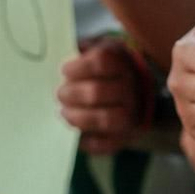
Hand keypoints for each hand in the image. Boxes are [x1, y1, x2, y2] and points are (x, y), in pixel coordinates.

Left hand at [61, 38, 146, 155]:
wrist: (135, 95)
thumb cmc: (106, 70)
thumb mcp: (99, 50)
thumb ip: (82, 50)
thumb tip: (65, 51)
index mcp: (122, 62)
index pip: (101, 62)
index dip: (78, 67)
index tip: (64, 70)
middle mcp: (131, 88)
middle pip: (97, 92)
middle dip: (71, 94)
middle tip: (59, 94)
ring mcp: (131, 114)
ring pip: (105, 119)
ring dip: (78, 117)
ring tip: (64, 113)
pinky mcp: (125, 137)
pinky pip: (105, 144)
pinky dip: (86, 140)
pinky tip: (75, 132)